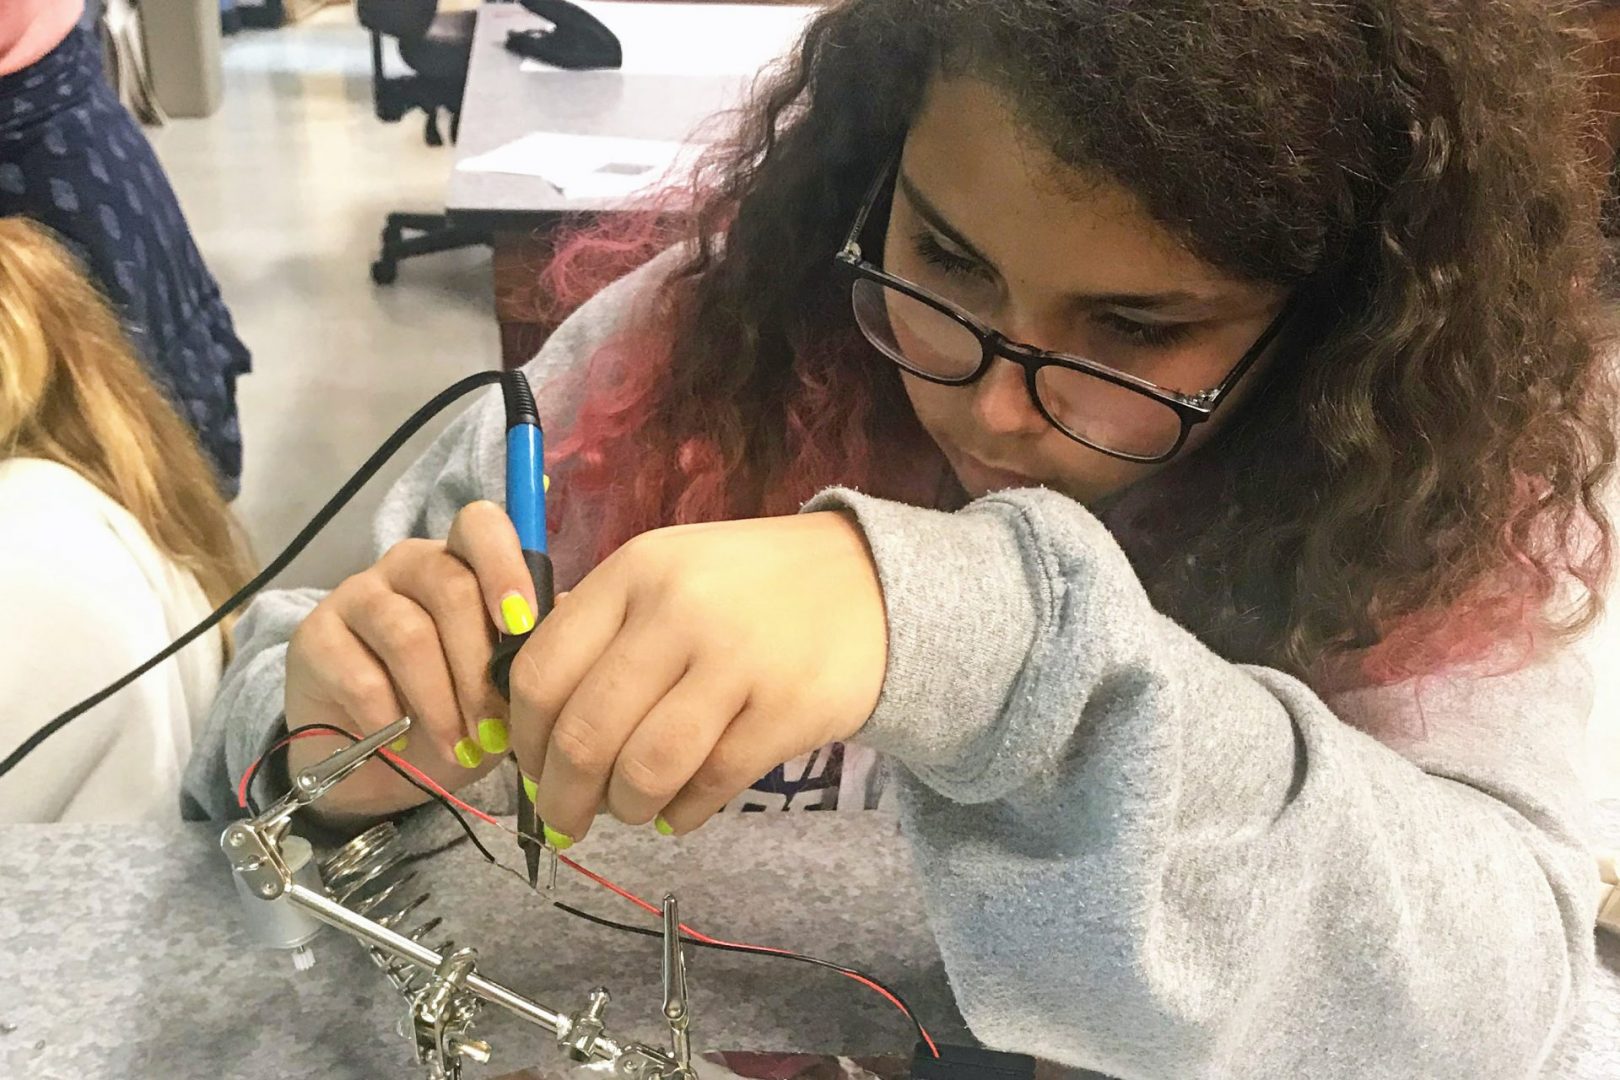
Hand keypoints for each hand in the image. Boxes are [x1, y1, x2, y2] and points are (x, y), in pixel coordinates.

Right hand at [282, 502, 541, 821]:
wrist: (373, 762)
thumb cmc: (452, 711)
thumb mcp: (504, 685)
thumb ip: (535, 646)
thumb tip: (575, 617)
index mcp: (460, 562)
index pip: (480, 526)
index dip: (505, 566)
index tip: (522, 623)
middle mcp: (408, 566)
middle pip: (451, 587)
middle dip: (480, 666)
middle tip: (494, 728)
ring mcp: (357, 597)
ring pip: (408, 633)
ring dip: (441, 700)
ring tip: (460, 746)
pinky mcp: (314, 639)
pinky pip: (360, 672)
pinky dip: (389, 716)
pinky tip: (400, 741)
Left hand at [508, 512, 886, 842]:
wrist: (873, 584)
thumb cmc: (751, 587)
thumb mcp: (669, 572)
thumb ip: (602, 628)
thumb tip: (531, 724)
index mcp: (635, 572)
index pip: (542, 672)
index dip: (525, 738)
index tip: (532, 769)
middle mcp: (679, 611)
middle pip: (586, 732)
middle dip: (561, 796)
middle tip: (564, 820)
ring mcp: (736, 660)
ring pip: (644, 770)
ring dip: (626, 808)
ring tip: (633, 809)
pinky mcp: (786, 710)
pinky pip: (709, 786)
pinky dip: (681, 814)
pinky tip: (680, 810)